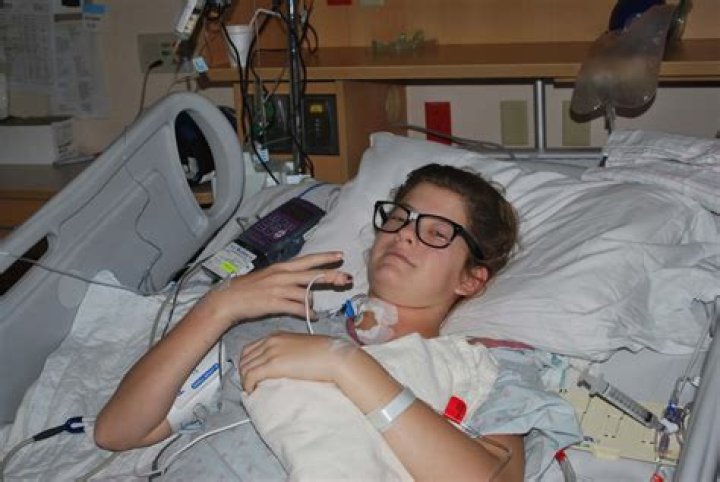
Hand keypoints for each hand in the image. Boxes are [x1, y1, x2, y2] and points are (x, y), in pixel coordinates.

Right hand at [200, 251, 351, 327]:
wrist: (229, 299)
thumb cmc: (248, 289)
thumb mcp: (268, 277)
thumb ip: (286, 278)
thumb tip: (301, 284)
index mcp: (281, 267)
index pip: (308, 259)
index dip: (325, 257)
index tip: (340, 255)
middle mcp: (282, 275)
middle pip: (313, 275)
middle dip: (331, 276)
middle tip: (346, 278)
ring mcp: (279, 289)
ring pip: (306, 293)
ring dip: (313, 302)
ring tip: (316, 309)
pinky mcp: (275, 303)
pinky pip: (297, 308)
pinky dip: (307, 313)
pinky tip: (313, 316)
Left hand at [238, 332, 355, 392]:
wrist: (333, 356)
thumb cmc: (324, 353)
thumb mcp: (301, 346)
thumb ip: (288, 351)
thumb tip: (285, 364)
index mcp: (277, 335)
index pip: (250, 348)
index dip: (247, 363)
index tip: (251, 374)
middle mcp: (270, 341)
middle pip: (244, 358)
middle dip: (243, 372)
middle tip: (249, 385)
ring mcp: (271, 352)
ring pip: (245, 368)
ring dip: (245, 381)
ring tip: (251, 390)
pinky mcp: (273, 365)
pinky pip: (251, 376)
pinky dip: (248, 385)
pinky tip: (253, 392)